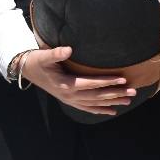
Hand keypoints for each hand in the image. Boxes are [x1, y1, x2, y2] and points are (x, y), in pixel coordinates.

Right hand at [18, 46, 135, 115]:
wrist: (26, 71)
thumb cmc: (37, 61)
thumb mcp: (44, 56)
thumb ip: (56, 53)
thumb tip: (68, 49)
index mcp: (65, 84)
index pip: (90, 84)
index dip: (106, 81)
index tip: (122, 79)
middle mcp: (69, 95)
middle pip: (96, 96)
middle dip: (115, 94)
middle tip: (132, 92)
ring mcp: (69, 100)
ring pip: (94, 103)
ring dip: (112, 102)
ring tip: (128, 100)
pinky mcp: (69, 101)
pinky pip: (87, 108)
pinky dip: (100, 110)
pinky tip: (112, 111)